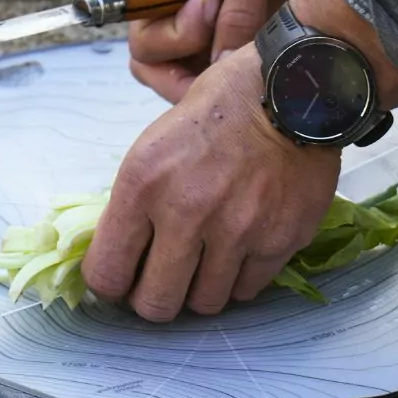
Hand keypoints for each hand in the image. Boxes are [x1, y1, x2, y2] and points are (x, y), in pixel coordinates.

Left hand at [83, 44, 341, 321]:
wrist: (290, 91)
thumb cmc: (218, 111)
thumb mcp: (154, 145)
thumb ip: (135, 204)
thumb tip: (121, 256)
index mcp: (143, 184)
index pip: (107, 274)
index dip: (111, 285)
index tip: (122, 279)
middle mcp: (186, 212)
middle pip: (155, 306)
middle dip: (154, 300)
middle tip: (162, 282)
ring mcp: (236, 231)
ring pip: (204, 304)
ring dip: (200, 289)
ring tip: (206, 261)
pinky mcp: (278, 240)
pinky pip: (247, 289)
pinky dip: (239, 277)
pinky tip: (239, 249)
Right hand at [128, 0, 386, 102]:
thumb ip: (238, 11)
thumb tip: (221, 64)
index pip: (144, 31)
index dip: (175, 36)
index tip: (214, 6)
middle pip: (155, 61)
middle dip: (184, 74)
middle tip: (226, 66)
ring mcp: (205, 18)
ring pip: (186, 72)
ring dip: (213, 79)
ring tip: (248, 64)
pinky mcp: (235, 28)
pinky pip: (222, 67)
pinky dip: (235, 75)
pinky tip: (262, 64)